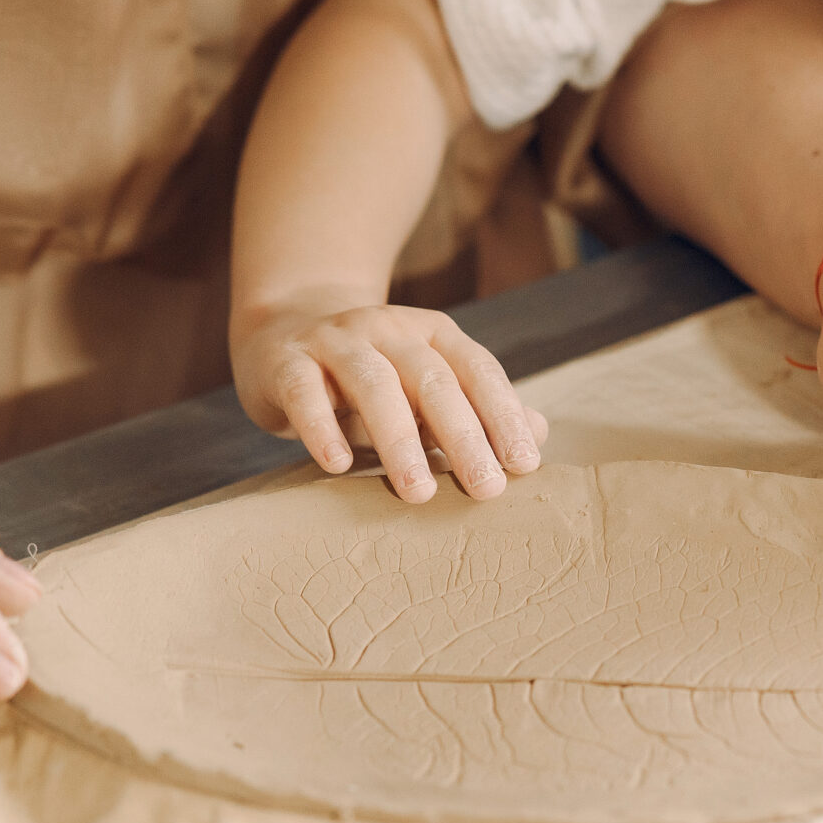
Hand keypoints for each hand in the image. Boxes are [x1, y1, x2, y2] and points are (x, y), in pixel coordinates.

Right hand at [232, 296, 546, 500]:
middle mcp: (388, 329)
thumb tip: (539, 434)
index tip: (525, 464)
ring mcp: (335, 341)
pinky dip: (321, 427)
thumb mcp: (426, 388)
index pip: (477, 370)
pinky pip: (304, 391)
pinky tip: (337, 464)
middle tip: (486, 488)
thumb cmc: (371, 377)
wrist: (282, 335)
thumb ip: (478, 409)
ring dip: (400, 439)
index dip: (503, 414)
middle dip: (464, 435)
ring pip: (373, 384)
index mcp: (432, 334)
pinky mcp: (286, 362)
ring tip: (419, 492)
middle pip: (432, 379)